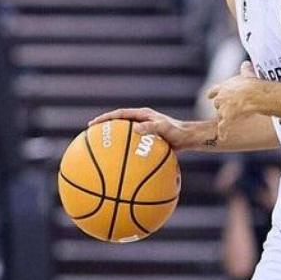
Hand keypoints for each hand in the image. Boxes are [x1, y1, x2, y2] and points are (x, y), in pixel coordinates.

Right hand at [88, 107, 214, 150]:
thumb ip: (152, 128)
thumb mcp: (166, 129)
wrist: (191, 138)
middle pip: (119, 124)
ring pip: (125, 135)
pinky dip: (125, 152)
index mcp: (143, 115)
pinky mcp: (148, 140)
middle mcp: (142, 121)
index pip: (119, 114)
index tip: (93, 125)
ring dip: (113, 141)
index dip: (105, 119)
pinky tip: (120, 165)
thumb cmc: (180, 133)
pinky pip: (133, 146)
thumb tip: (135, 128)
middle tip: (90, 136)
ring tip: (100, 151)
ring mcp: (145, 130)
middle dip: (105, 129)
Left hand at [207, 62, 261, 140]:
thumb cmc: (253, 83)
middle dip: (222, 108)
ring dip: (225, 119)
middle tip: (230, 111)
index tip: (209, 96)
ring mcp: (223, 108)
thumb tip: (246, 63)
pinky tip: (222, 137)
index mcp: (225, 86)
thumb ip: (245, 70)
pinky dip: (223, 132)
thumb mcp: (248, 74)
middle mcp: (221, 97)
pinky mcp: (227, 118)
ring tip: (232, 122)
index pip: (215, 91)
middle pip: (217, 105)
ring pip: (221, 116)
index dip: (213, 94)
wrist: (253, 94)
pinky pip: (223, 127)